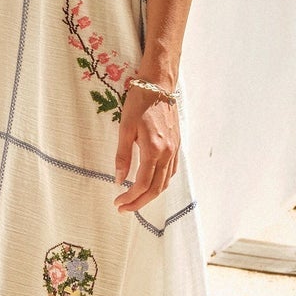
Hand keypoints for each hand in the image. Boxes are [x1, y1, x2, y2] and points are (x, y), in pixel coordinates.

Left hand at [113, 83, 179, 211]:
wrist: (158, 86)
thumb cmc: (138, 104)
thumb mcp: (124, 129)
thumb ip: (122, 156)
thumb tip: (118, 180)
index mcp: (154, 150)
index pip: (142, 183)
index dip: (130, 197)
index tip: (117, 203)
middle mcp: (168, 153)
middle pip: (156, 188)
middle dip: (139, 202)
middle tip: (123, 208)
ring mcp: (175, 151)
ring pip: (165, 183)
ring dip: (150, 195)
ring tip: (134, 200)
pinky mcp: (177, 147)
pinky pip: (171, 172)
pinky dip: (160, 183)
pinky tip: (150, 184)